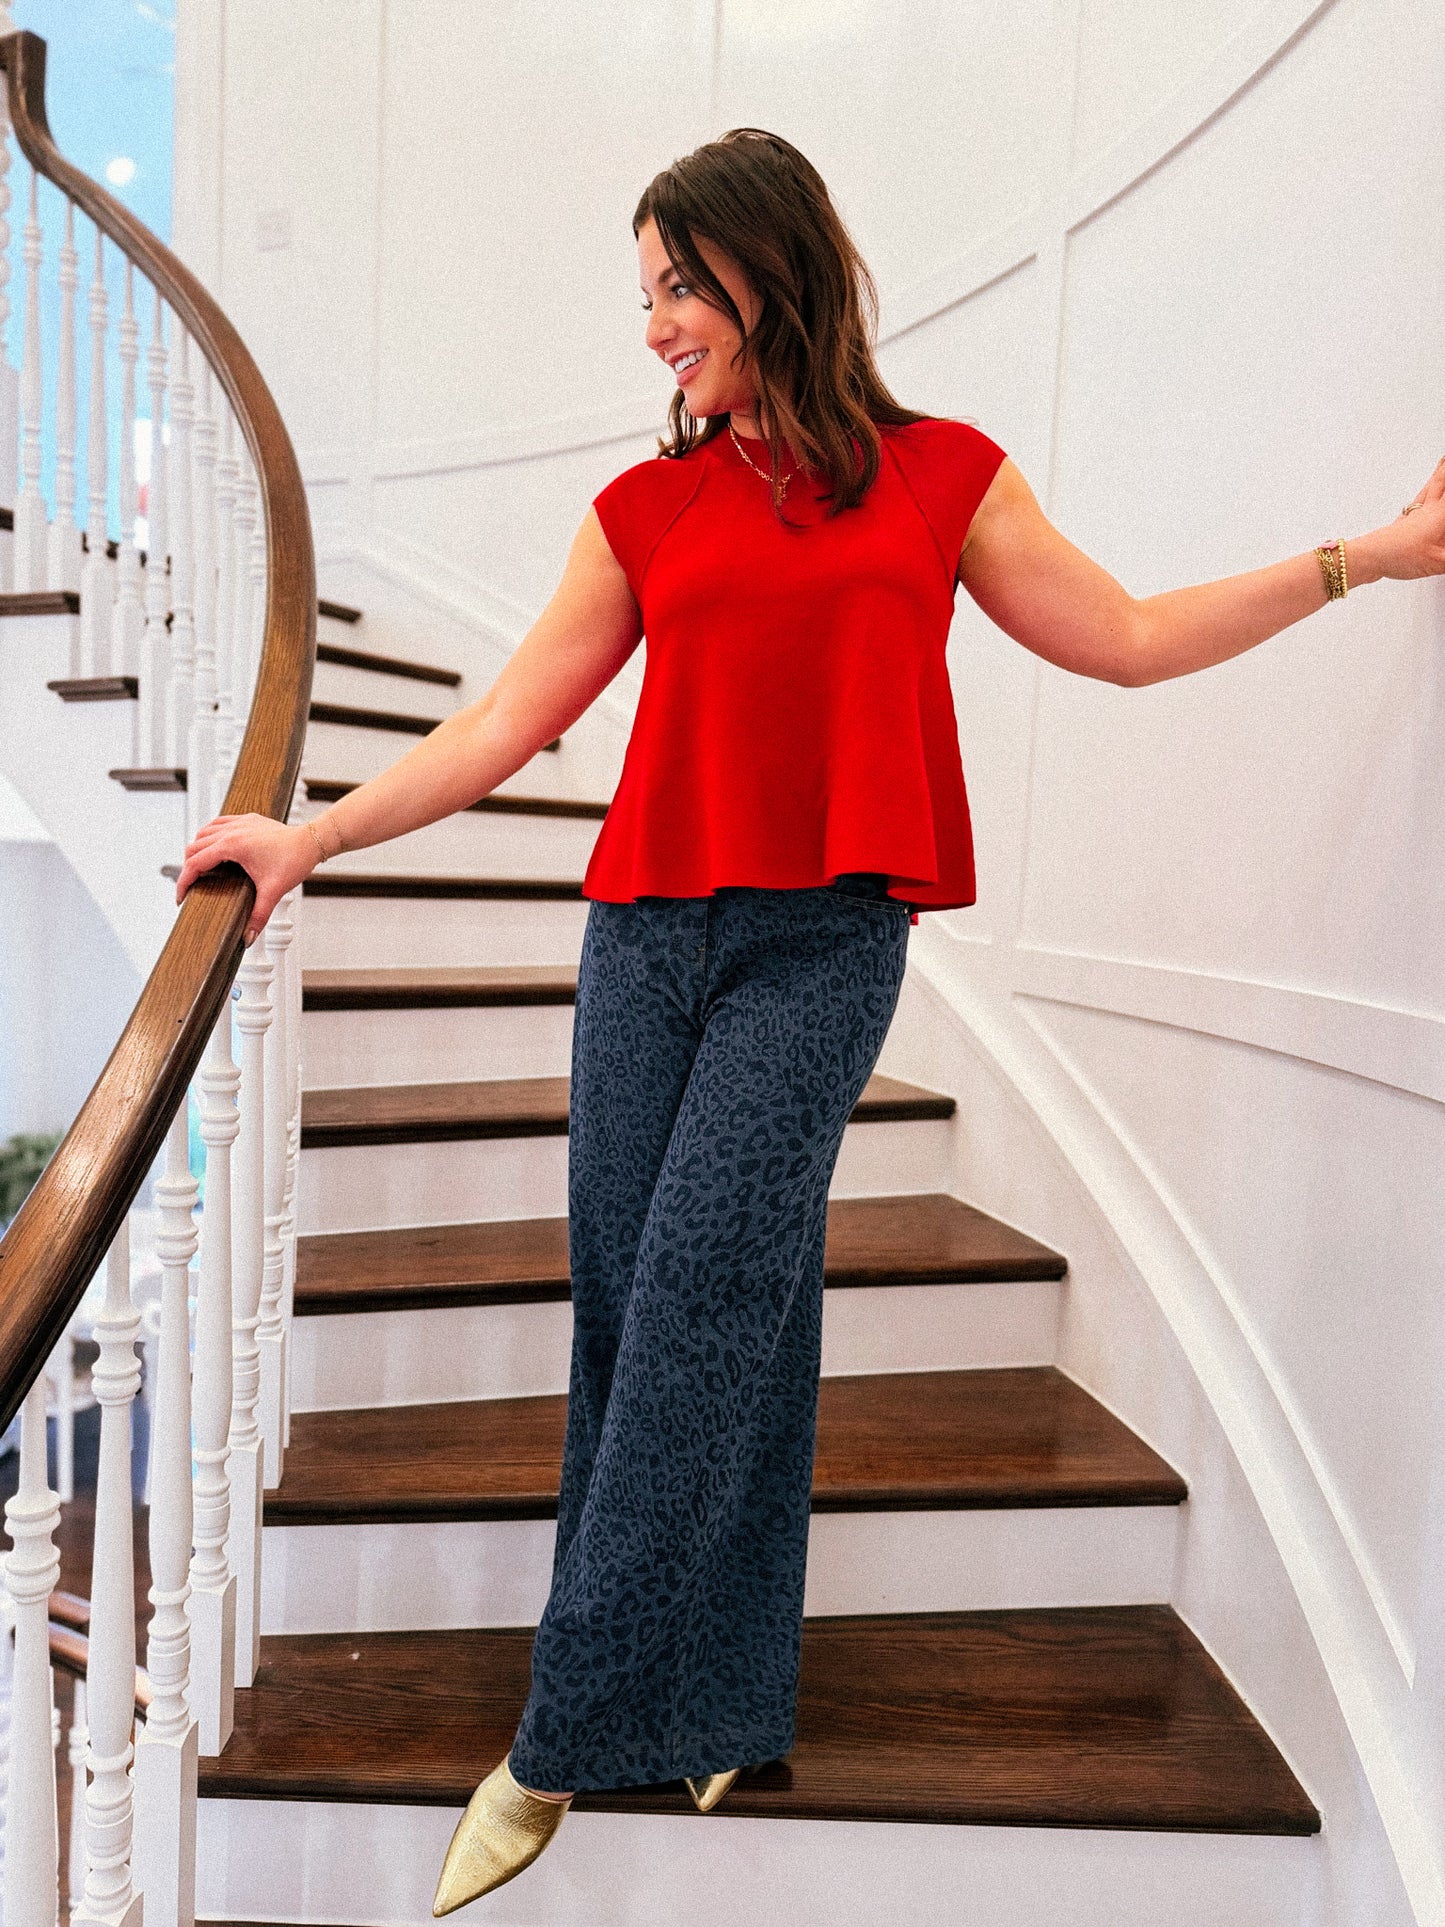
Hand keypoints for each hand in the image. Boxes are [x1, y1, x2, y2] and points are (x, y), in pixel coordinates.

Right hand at [175, 813, 315, 945]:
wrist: (311, 841)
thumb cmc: (294, 860)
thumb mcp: (273, 892)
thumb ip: (258, 916)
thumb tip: (247, 938)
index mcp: (232, 845)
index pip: (195, 863)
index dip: (183, 882)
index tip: (181, 897)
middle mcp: (232, 830)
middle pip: (194, 847)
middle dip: (188, 867)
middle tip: (190, 887)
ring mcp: (239, 822)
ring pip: (204, 831)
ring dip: (197, 848)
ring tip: (199, 868)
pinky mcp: (248, 819)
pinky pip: (220, 822)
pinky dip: (211, 834)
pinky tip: (215, 845)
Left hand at [1361, 457, 1444, 582]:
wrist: (1369, 557)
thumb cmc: (1398, 555)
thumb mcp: (1437, 562)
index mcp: (1440, 513)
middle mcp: (1429, 509)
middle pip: (1441, 481)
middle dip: (1443, 470)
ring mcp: (1416, 513)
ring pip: (1431, 488)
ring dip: (1438, 475)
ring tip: (1442, 462)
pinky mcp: (1405, 521)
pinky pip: (1420, 500)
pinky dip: (1427, 491)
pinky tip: (1426, 493)